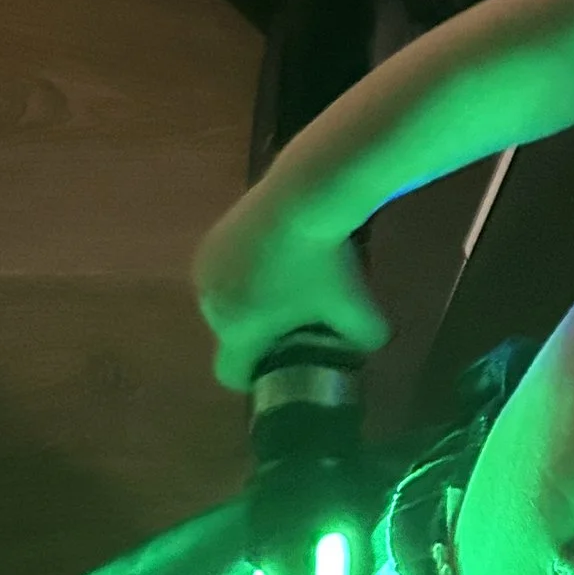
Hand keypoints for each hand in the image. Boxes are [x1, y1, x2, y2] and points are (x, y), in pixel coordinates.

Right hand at [192, 198, 389, 391]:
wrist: (304, 197)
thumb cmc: (326, 262)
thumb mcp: (359, 310)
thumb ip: (366, 340)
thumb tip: (368, 347)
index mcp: (237, 330)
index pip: (231, 374)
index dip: (257, 377)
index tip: (283, 366)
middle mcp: (210, 304)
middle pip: (232, 337)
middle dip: (260, 336)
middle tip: (294, 322)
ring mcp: (204, 269)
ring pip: (227, 303)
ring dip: (250, 304)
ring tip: (284, 286)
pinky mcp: (208, 240)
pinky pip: (224, 274)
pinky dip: (244, 275)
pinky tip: (271, 260)